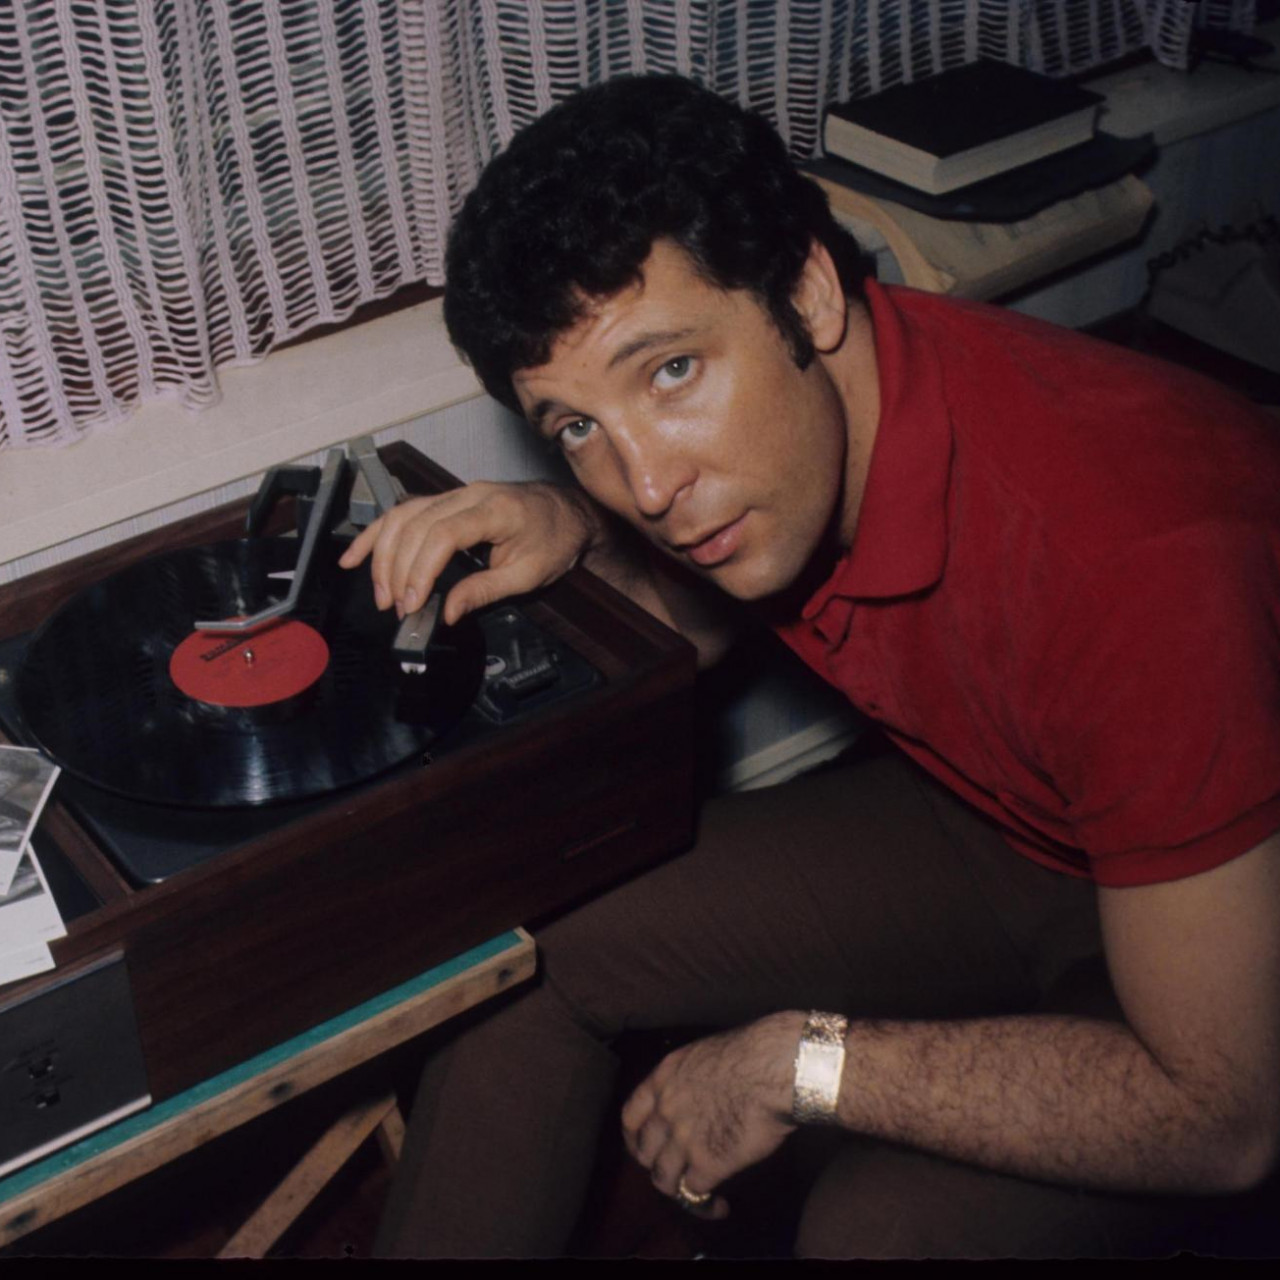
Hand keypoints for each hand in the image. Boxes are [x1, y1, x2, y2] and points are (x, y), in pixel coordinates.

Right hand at [338, 480, 601, 623]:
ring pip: (403, 516)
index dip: (421, 569)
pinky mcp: (447, 500)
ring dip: (383, 555)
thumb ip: (485, 591)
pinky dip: (378, 533)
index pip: (443, 534)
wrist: (568, 513)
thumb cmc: (554, 540)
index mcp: (496, 510)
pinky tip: (357, 555)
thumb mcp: (528, 575)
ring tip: (381, 593)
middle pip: (417, 525)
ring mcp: (457, 494)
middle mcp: (471, 495)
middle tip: (395, 607)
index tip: (411, 601)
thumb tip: (448, 612)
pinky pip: (405, 511)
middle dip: (398, 569)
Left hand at [620, 1011, 805, 1216]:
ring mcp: (683, 1138)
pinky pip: (694, 1194)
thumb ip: (688, 1082)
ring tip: (699, 1194)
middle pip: (644, 1152)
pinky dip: (706, 1204)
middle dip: (657, 1166)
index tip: (643, 1149)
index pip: (630, 1117)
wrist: (776, 1067)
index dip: (634, 1138)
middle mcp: (666, 1109)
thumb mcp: (703, 1057)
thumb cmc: (752, 1053)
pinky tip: (721, 1205)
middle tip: (677, 1172)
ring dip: (679, 1190)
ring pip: (664, 1179)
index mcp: (663, 1079)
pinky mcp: (708, 1163)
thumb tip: (694, 1099)